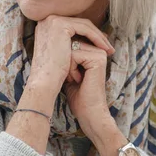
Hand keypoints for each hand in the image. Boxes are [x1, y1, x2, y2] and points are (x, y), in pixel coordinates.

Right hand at [27, 15, 113, 100]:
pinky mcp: (59, 25)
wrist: (44, 81)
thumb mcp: (60, 53)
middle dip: (96, 34)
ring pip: (84, 25)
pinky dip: (97, 38)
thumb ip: (67, 42)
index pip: (73, 25)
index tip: (101, 44)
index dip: (89, 34)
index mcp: (45, 25)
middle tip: (108, 46)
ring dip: (99, 37)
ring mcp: (52, 21)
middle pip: (79, 23)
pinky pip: (85, 29)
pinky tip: (104, 48)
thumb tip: (82, 39)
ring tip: (109, 49)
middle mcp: (47, 19)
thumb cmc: (53, 73)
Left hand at [63, 41, 126, 155]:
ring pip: (71, 48)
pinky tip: (78, 80)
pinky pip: (74, 55)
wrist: (88, 112)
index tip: (74, 77)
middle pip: (70, 44)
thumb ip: (67, 56)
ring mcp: (100, 54)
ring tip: (76, 80)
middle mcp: (99, 51)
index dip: (65, 61)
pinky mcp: (98, 59)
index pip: (70, 43)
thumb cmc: (77, 96)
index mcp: (94, 52)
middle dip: (66, 62)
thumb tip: (55, 44)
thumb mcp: (69, 71)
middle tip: (75, 79)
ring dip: (68, 66)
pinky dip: (71, 69)